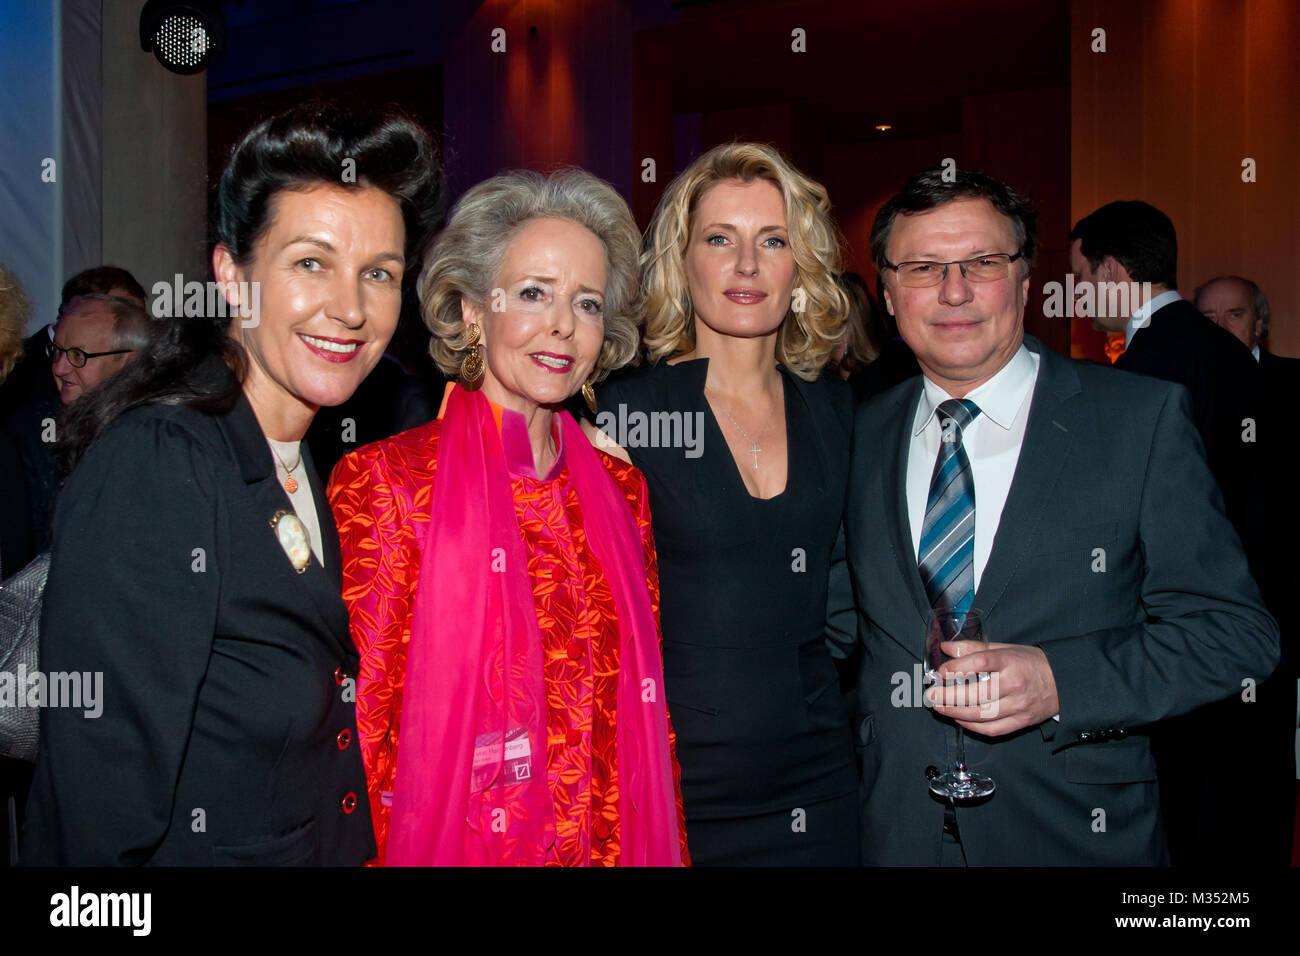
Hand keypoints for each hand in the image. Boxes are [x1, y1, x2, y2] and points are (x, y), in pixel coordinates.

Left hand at [926, 641, 1059, 735]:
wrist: (1063, 682)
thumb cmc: (1030, 663)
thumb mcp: (1004, 648)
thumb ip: (974, 649)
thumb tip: (946, 648)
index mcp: (1010, 661)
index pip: (980, 662)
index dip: (957, 668)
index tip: (941, 671)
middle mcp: (1015, 684)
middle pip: (977, 693)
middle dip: (948, 696)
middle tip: (930, 695)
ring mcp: (1018, 706)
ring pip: (982, 714)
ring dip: (955, 713)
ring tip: (939, 707)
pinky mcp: (1021, 722)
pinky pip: (992, 729)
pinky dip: (972, 726)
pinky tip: (959, 719)